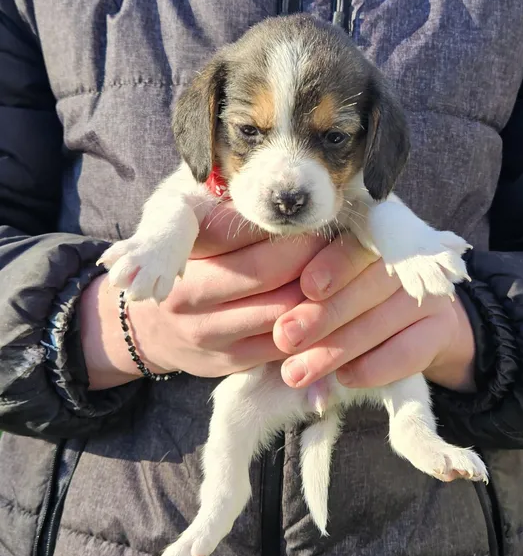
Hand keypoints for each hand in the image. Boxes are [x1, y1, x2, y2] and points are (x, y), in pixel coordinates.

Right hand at [81, 205, 324, 389]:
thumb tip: (286, 194)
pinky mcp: (229, 360)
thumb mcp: (188, 218)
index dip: (289, 222)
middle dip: (312, 254)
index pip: (244, 228)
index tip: (318, 214)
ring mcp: (208, 331)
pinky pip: (284, 344)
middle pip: (268, 271)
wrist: (149, 326)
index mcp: (180, 246)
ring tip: (338, 273)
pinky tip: (326, 307)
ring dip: (319, 293)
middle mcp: (189, 292)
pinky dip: (312, 326)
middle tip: (339, 242)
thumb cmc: (189, 260)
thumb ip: (227, 205)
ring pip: (282, 311)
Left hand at [273, 233, 475, 391]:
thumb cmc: (351, 298)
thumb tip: (269, 319)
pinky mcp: (441, 330)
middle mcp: (409, 257)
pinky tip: (344, 377)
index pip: (360, 241)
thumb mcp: (329, 283)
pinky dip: (372, 368)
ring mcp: (430, 293)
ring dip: (335, 350)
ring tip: (296, 372)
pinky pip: (407, 352)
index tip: (307, 287)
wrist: (416, 323)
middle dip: (322, 316)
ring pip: (382, 320)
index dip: (334, 263)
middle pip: (368, 284)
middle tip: (285, 338)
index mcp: (377, 233)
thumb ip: (303, 289)